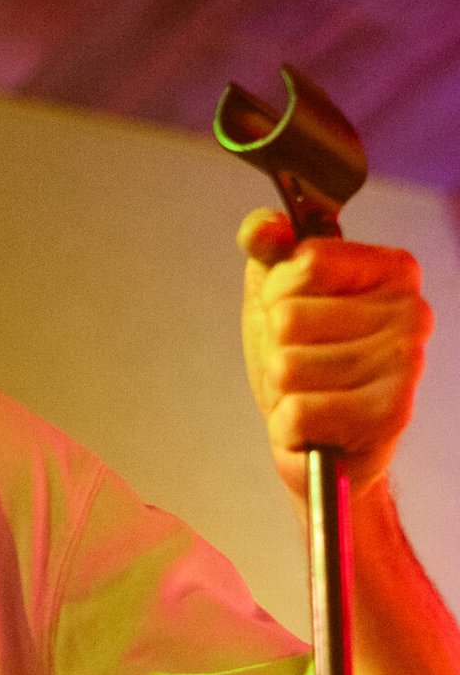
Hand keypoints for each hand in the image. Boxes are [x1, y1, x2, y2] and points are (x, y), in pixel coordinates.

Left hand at [240, 209, 432, 505]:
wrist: (327, 447)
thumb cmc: (307, 366)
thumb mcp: (279, 299)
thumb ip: (268, 252)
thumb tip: (263, 228)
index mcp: (393, 270)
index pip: (304, 260)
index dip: (280, 295)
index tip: (300, 318)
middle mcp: (412, 311)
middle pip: (288, 318)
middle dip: (278, 351)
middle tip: (304, 369)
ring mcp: (406, 364)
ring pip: (287, 366)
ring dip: (283, 391)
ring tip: (310, 396)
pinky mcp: (390, 416)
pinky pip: (297, 412)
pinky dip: (289, 426)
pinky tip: (314, 427)